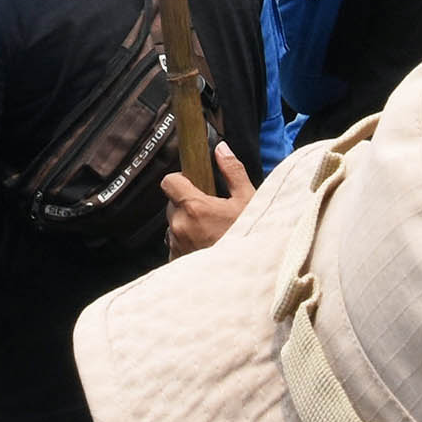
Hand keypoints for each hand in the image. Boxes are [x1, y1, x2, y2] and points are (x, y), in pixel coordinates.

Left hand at [161, 143, 256, 257]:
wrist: (252, 272)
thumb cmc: (251, 238)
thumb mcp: (248, 200)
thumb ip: (232, 171)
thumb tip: (221, 149)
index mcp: (195, 208)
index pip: (169, 182)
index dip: (180, 180)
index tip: (194, 184)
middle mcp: (180, 227)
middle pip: (172, 205)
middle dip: (187, 205)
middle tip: (210, 213)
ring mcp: (177, 247)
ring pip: (174, 227)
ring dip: (187, 226)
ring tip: (211, 233)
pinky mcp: (178, 263)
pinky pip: (176, 246)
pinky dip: (187, 245)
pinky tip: (207, 247)